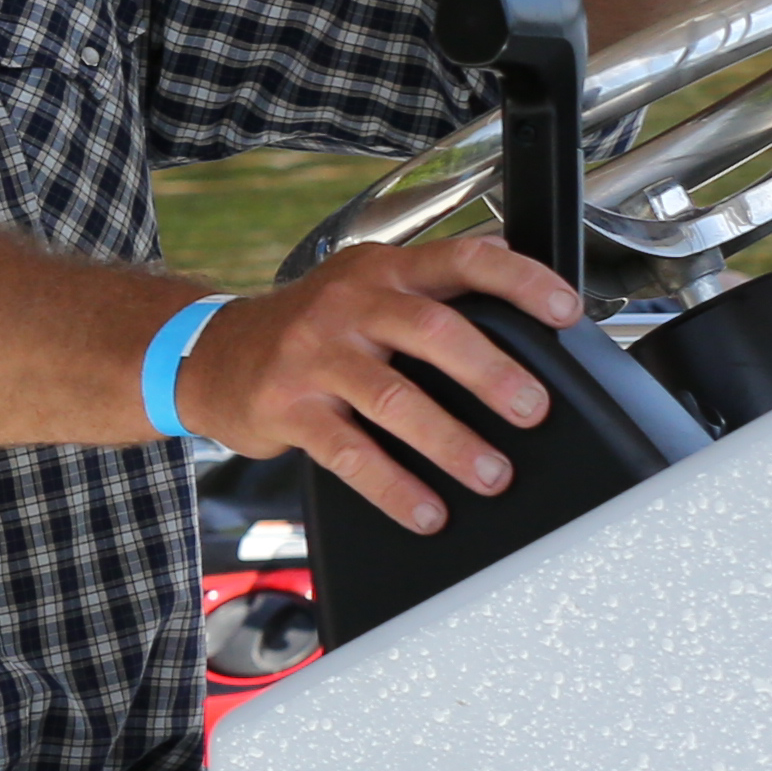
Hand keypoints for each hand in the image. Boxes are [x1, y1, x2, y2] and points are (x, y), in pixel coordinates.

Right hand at [177, 236, 571, 535]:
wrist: (205, 355)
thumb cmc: (304, 332)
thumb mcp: (360, 292)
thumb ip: (428, 293)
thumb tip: (522, 299)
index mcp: (382, 272)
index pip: (462, 260)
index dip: (521, 282)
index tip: (566, 315)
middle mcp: (348, 305)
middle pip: (432, 330)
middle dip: (491, 373)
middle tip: (532, 411)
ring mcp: (313, 355)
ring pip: (393, 398)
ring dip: (449, 442)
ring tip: (490, 475)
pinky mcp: (287, 408)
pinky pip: (349, 453)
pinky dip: (393, 487)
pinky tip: (425, 510)